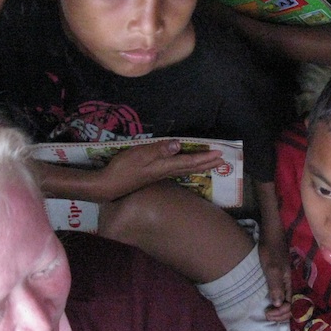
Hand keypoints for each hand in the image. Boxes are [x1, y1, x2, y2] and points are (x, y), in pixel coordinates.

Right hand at [98, 140, 224, 200]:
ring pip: (185, 170)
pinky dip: (187, 167)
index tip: (220, 153)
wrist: (108, 186)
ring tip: (211, 164)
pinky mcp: (153, 175)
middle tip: (223, 160)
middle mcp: (166, 171)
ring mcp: (160, 175)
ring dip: (199, 166)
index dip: (205, 157)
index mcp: (165, 166)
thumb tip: (178, 144)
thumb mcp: (139, 155)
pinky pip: (177, 170)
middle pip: (191, 167)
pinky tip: (186, 167)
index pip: (190, 161)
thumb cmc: (122, 168)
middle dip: (207, 163)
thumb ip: (158, 149)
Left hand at [258, 233, 291, 321]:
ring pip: (286, 301)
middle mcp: (289, 283)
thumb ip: (276, 285)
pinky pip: (282, 294)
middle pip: (290, 306)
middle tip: (267, 315)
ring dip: (279, 310)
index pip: (291, 306)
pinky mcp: (279, 275)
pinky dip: (277, 303)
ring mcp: (284, 279)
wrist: (272, 232)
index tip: (268, 313)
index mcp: (289, 282)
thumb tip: (278, 304)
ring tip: (268, 312)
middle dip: (280, 315)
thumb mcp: (271, 267)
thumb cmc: (271, 248)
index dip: (281, 313)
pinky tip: (269, 302)